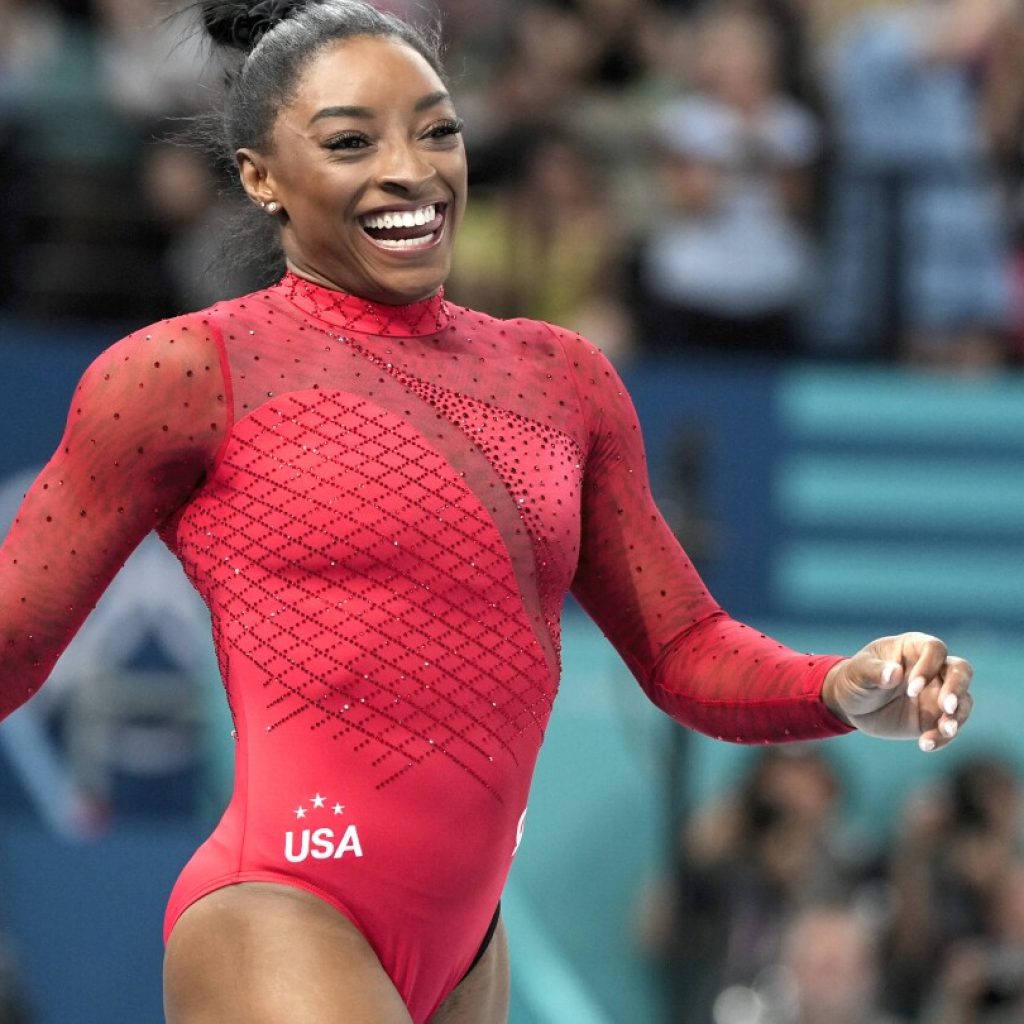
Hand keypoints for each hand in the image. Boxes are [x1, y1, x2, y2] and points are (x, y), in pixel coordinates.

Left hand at [822, 632, 972, 751]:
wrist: (851, 705)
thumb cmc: (854, 679)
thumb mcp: (857, 672)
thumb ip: (874, 671)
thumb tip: (895, 674)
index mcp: (913, 648)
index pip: (935, 649)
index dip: (929, 666)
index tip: (912, 688)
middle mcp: (932, 669)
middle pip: (960, 671)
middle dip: (957, 689)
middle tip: (946, 707)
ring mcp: (937, 694)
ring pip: (963, 701)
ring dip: (958, 717)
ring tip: (945, 730)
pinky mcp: (935, 718)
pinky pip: (949, 727)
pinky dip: (943, 737)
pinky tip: (926, 745)